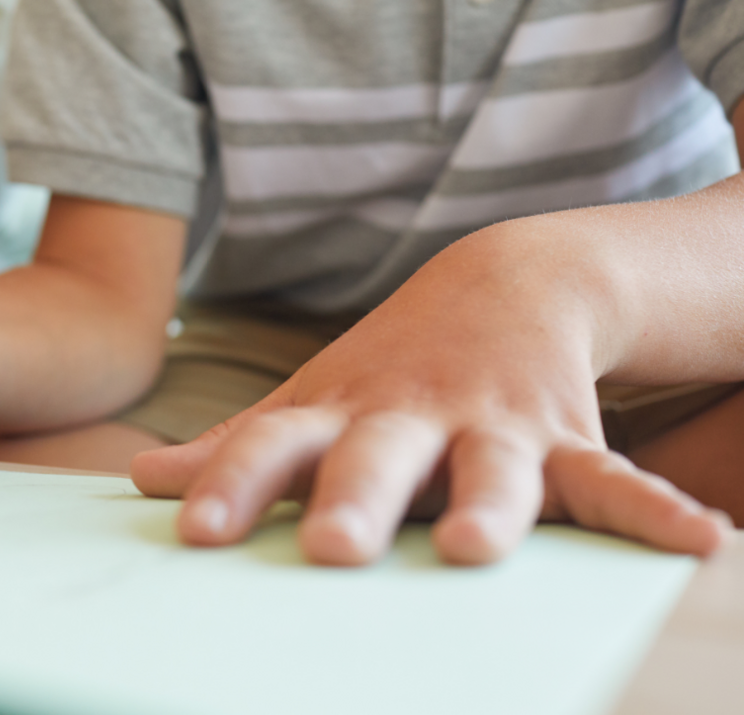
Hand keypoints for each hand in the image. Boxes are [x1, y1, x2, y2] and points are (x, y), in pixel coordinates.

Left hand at [131, 224, 732, 565]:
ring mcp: (488, 424)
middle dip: (354, 496)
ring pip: (490, 466)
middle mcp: (407, 418)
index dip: (231, 484)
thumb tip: (142, 478)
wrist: (505, 281)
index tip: (197, 532)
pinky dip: (651, 508)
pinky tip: (699, 542)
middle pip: (375, 456)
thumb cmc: (387, 370)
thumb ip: (237, 447)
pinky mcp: (563, 433)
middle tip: (332, 548)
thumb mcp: (310, 402)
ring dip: (490, 503)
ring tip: (480, 549)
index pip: (271, 447)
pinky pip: (608, 476)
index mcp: (336, 415)